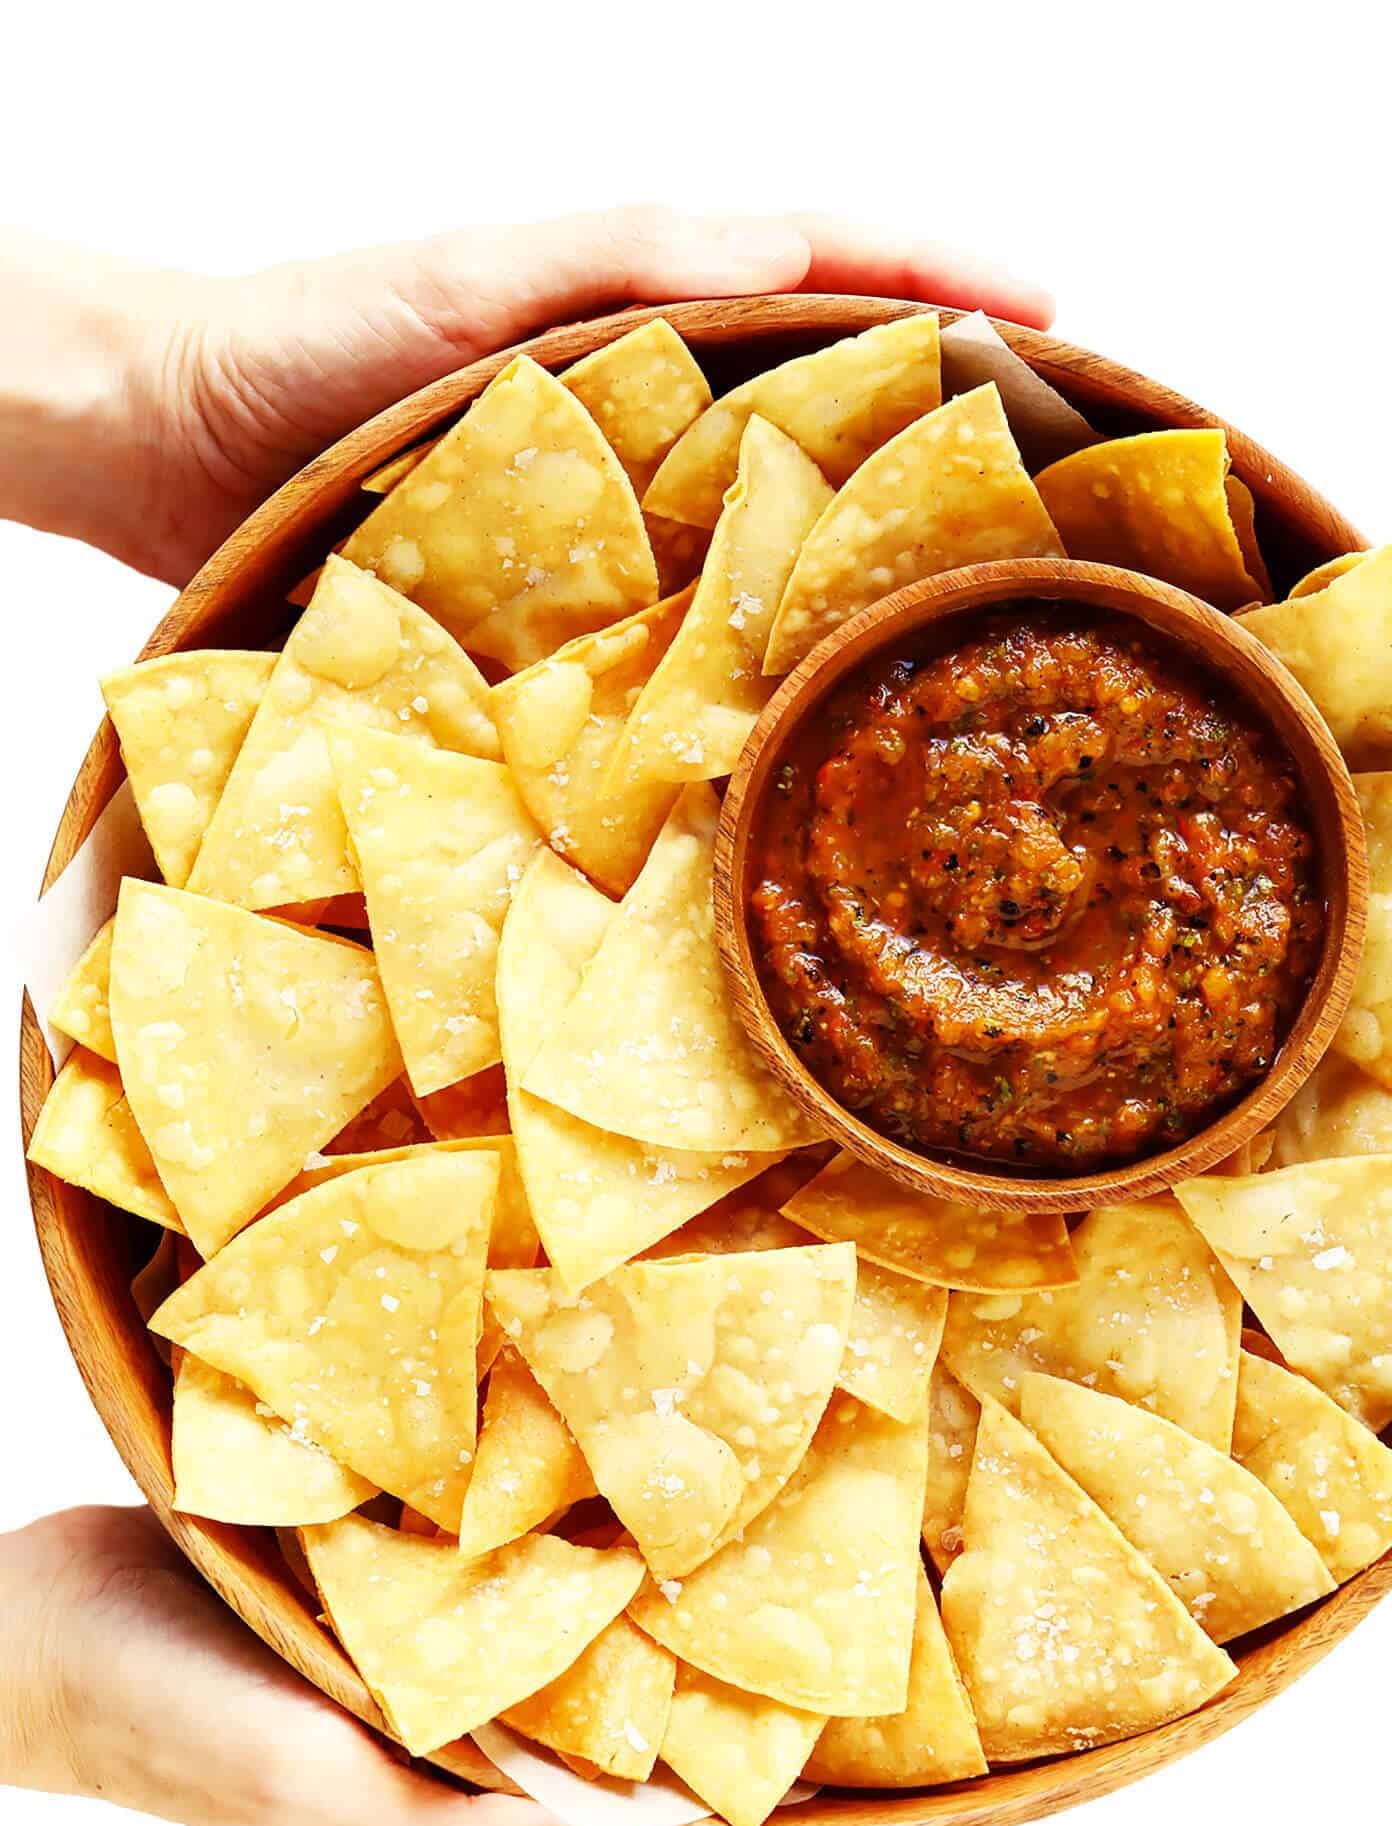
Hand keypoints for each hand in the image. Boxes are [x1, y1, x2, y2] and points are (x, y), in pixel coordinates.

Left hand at [0, 211, 1052, 584]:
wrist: (178, 444)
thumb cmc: (309, 338)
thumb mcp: (467, 282)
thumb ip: (618, 261)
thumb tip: (785, 252)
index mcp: (644, 311)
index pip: (828, 271)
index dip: (950, 282)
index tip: (1065, 320)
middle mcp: (647, 407)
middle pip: (828, 398)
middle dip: (949, 420)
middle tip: (1064, 480)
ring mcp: (613, 506)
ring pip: (768, 516)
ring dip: (870, 544)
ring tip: (976, 594)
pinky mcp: (563, 600)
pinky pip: (682, 618)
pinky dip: (755, 643)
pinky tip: (806, 692)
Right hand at [0, 1506, 909, 1825]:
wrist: (49, 1632)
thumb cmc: (163, 1712)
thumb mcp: (305, 1782)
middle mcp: (464, 1824)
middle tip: (904, 1809)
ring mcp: (442, 1752)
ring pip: (615, 1783)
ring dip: (714, 1767)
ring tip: (815, 1717)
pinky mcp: (417, 1671)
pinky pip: (554, 1696)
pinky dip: (631, 1683)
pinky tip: (671, 1625)